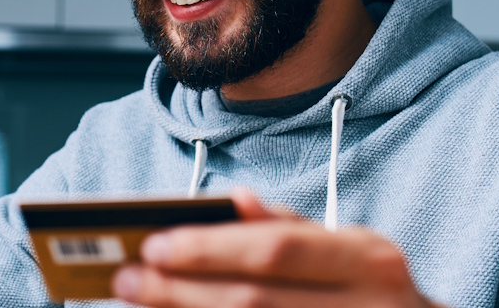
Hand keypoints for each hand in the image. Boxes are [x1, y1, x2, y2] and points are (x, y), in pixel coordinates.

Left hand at [112, 189, 442, 307]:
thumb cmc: (372, 293)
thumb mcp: (351, 251)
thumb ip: (293, 228)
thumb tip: (237, 200)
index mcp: (368, 258)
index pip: (276, 249)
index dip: (209, 248)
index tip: (152, 243)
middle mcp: (367, 305)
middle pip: (254, 301)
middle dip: (180, 290)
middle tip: (125, 279)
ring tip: (140, 300)